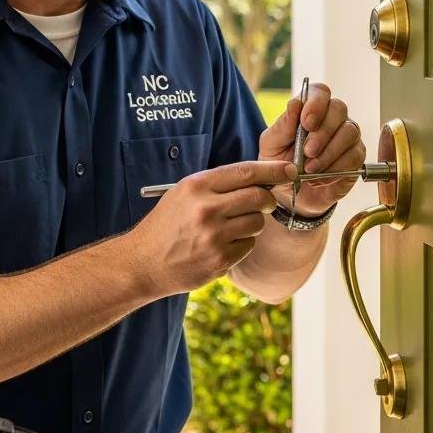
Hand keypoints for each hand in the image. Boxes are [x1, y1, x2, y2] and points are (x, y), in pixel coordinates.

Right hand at [125, 160, 296, 296]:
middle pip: (258, 197)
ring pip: (257, 222)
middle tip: (265, 202)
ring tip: (232, 226)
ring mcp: (214, 236)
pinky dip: (243, 243)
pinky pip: (249, 245)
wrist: (143, 262)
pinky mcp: (220, 259)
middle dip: (268, 199)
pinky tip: (222, 244)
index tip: (290, 170)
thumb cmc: (166, 224)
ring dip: (253, 222)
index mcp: (197, 187)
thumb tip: (259, 177)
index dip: (273, 170)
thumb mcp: (183, 194)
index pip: (245, 172)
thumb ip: (217, 185)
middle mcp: (206, 209)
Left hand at [258, 82, 365, 215]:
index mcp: (309, 110)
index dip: (316, 104)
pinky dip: (335, 169)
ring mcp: (346, 137)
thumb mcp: (271, 146)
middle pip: (338, 109)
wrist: (290, 195)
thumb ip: (282, 126)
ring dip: (329, 152)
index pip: (320, 92)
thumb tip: (295, 104)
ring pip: (349, 132)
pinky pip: (354, 156)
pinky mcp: (355, 157)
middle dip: (323, 131)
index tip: (306, 123)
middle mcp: (331, 118)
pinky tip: (318, 178)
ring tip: (310, 169)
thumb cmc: (280, 163)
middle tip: (307, 152)